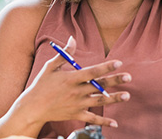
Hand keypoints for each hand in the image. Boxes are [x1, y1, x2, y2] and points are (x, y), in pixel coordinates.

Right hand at [14, 36, 130, 128]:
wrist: (32, 108)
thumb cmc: (41, 84)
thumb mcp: (51, 66)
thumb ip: (65, 53)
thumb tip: (73, 38)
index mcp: (71, 78)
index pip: (92, 71)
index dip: (105, 67)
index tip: (118, 62)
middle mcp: (76, 91)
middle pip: (99, 85)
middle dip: (115, 81)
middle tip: (128, 77)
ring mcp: (77, 104)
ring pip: (99, 101)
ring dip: (114, 99)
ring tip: (127, 96)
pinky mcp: (76, 114)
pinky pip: (92, 119)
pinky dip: (104, 122)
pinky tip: (115, 123)